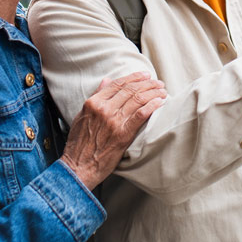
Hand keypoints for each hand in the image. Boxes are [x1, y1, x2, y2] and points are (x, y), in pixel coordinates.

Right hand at [60, 72, 166, 190]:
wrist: (79, 166)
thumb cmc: (79, 143)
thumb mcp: (82, 115)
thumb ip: (95, 97)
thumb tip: (106, 80)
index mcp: (93, 103)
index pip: (118, 84)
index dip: (134, 77)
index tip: (145, 75)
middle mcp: (104, 109)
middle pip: (130, 90)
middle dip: (148, 84)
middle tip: (159, 83)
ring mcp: (114, 121)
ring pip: (138, 100)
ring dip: (153, 93)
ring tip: (163, 91)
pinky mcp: (123, 134)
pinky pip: (141, 115)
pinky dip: (152, 106)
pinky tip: (160, 102)